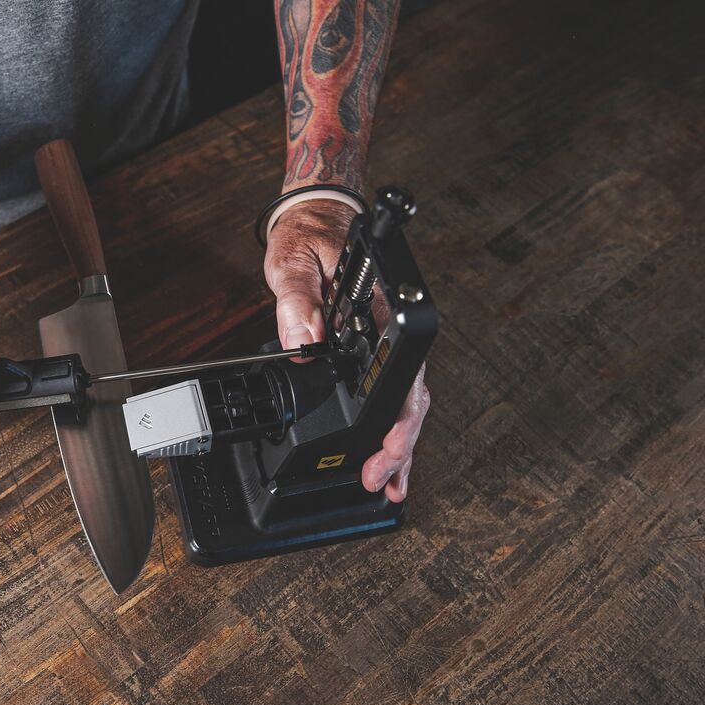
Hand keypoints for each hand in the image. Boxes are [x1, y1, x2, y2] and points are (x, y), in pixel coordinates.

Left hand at [264, 198, 429, 501]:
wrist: (315, 221)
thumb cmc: (310, 236)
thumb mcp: (294, 261)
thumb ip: (298, 298)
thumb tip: (303, 337)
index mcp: (381, 306)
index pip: (402, 366)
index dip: (400, 412)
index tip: (387, 442)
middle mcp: (388, 328)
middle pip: (410, 395)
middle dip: (399, 443)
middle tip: (380, 478)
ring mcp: (381, 344)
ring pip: (403, 403)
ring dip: (397, 446)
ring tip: (387, 484)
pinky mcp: (368, 354)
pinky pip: (384, 396)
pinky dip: (384, 431)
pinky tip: (383, 459)